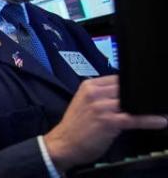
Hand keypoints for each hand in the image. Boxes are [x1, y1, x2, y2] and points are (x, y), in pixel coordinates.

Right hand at [44, 75, 167, 170]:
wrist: (63, 143)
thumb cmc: (76, 126)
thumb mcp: (84, 103)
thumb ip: (102, 96)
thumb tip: (125, 94)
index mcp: (88, 86)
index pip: (118, 78)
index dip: (132, 84)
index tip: (145, 88)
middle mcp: (94, 94)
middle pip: (126, 88)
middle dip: (141, 95)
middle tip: (156, 98)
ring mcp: (101, 107)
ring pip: (131, 102)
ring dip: (148, 107)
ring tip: (162, 109)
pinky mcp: (108, 121)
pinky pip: (133, 118)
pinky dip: (149, 120)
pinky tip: (160, 121)